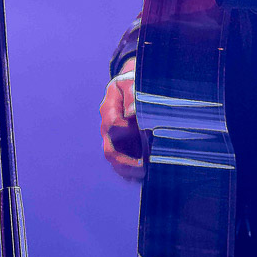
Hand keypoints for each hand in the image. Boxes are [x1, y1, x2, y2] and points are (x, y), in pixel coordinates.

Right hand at [99, 58, 144, 179]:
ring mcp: (115, 140)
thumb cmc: (136, 82)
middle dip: (126, 161)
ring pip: (116, 162)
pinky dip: (133, 174)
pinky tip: (147, 176)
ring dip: (129, 171)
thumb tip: (132, 112)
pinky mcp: (124, 149)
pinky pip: (124, 167)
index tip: (145, 131)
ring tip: (146, 174)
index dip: (127, 130)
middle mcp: (108, 128)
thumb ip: (132, 93)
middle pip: (110, 150)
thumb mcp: (132, 80)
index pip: (113, 124)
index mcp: (109, 109)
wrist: (136, 86)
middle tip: (145, 166)